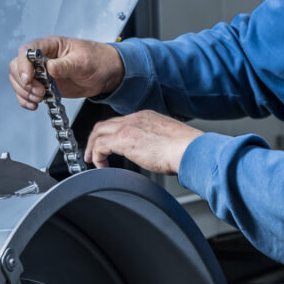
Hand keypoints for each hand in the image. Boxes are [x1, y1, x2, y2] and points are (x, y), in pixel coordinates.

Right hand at [8, 36, 124, 109]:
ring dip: (24, 92)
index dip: (23, 65)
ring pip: (18, 80)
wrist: (106, 74)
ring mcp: (41, 72)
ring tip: (39, 99)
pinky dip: (25, 99)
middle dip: (24, 82)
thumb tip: (49, 67)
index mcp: (50, 46)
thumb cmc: (97, 60)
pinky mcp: (44, 85)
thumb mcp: (83, 61)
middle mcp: (42, 58)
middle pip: (17, 66)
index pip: (27, 51)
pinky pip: (26, 92)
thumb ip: (65, 65)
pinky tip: (34, 105)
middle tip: (39, 92)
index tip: (29, 78)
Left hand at [85, 112, 201, 175]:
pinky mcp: (123, 139)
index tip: (110, 146)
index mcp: (147, 117)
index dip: (112, 134)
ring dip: (93, 146)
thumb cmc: (186, 150)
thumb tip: (154, 156)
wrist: (191, 150)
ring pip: (98, 131)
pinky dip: (97, 156)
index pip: (122, 122)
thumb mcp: (167, 142)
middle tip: (93, 153)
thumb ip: (156, 144)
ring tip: (93, 160)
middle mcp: (136, 118)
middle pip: (106, 124)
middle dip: (96, 138)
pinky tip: (101, 166)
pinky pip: (99, 145)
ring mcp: (129, 127)